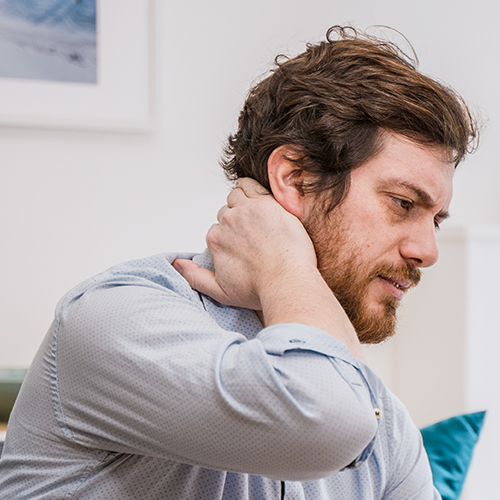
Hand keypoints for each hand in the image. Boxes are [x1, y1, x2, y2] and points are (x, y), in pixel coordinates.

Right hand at [173, 178, 316, 309]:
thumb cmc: (258, 289)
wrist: (287, 282)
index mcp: (216, 238)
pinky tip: (252, 190)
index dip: (230, 235)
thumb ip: (194, 277)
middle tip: (252, 231)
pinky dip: (250, 186)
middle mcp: (227, 221)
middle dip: (236, 219)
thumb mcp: (219, 291)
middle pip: (226, 212)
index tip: (242, 243)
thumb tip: (176, 263)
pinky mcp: (267, 203)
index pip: (218, 228)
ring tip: (254, 213)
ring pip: (237, 196)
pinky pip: (252, 186)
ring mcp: (247, 210)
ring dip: (242, 202)